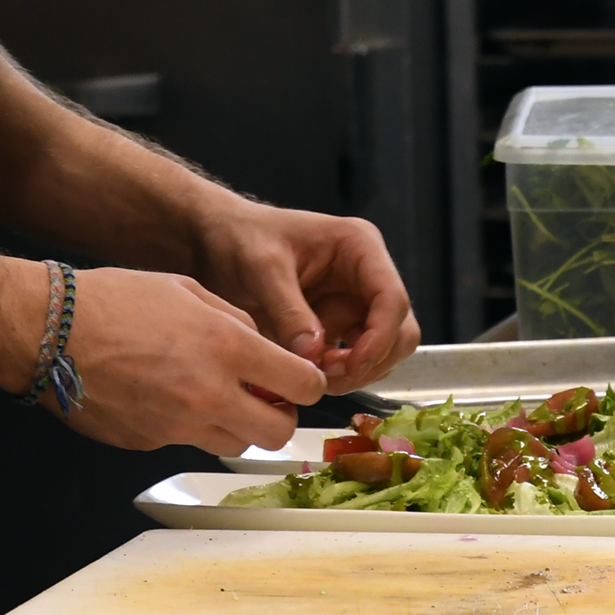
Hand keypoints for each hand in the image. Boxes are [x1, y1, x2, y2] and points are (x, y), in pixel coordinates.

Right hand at [49, 267, 326, 454]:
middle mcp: (209, 394)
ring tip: (215, 395)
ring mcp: (178, 426)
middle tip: (265, 396)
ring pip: (237, 445)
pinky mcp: (150, 444)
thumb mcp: (187, 289)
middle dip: (280, 415)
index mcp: (226, 348)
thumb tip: (263, 347)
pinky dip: (191, 427)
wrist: (50, 332)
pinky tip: (167, 397)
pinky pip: (188, 443)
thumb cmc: (112, 300)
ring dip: (239, 426)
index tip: (300, 379)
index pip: (302, 384)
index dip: (308, 383)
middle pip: (278, 431)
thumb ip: (235, 320)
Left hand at [194, 204, 420, 393]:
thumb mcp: (262, 268)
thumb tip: (314, 355)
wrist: (216, 240)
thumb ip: (289, 310)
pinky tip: (306, 372)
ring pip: (381, 350)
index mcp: (359, 246)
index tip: (350, 366)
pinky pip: (354, 358)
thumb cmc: (239, 238)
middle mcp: (366, 273)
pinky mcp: (337, 323)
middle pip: (399, 330)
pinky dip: (338, 373)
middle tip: (327, 376)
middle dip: (370, 360)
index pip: (392, 299)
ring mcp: (354, 300)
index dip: (380, 338)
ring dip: (354, 372)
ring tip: (311, 375)